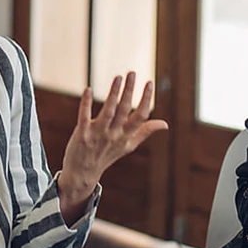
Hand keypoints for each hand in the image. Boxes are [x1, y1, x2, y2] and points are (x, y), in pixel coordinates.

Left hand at [57, 72, 167, 224]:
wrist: (83, 173)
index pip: (140, 116)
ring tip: (118, 77)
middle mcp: (114, 135)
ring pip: (108, 111)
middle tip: (132, 73)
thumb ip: (145, 132)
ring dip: (113, 93)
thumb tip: (165, 124)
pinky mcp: (82, 134)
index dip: (146, 99)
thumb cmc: (107, 155)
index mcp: (126, 136)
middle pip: (124, 110)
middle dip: (129, 91)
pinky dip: (86, 103)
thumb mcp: (128, 145)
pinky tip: (87, 89)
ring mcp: (98, 134)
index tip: (149, 83)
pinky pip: (84, 116)